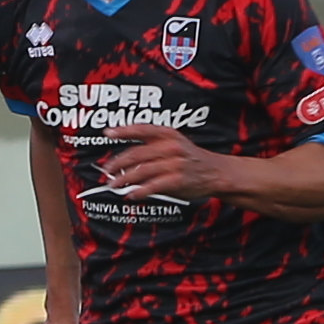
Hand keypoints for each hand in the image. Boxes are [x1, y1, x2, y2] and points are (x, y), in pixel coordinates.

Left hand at [96, 120, 234, 203]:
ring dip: (124, 179)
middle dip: (117, 163)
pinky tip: (131, 195)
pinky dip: (139, 191)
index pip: (141, 129)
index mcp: (168, 135)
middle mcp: (171, 147)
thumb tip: (125, 159)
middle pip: (136, 154)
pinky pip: (152, 186)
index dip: (123, 131)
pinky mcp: (177, 180)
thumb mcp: (176, 143)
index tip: (108, 133)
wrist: (216, 172)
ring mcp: (174, 164)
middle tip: (107, 171)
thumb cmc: (192, 159)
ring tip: (114, 185)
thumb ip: (153, 147)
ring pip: (141, 171)